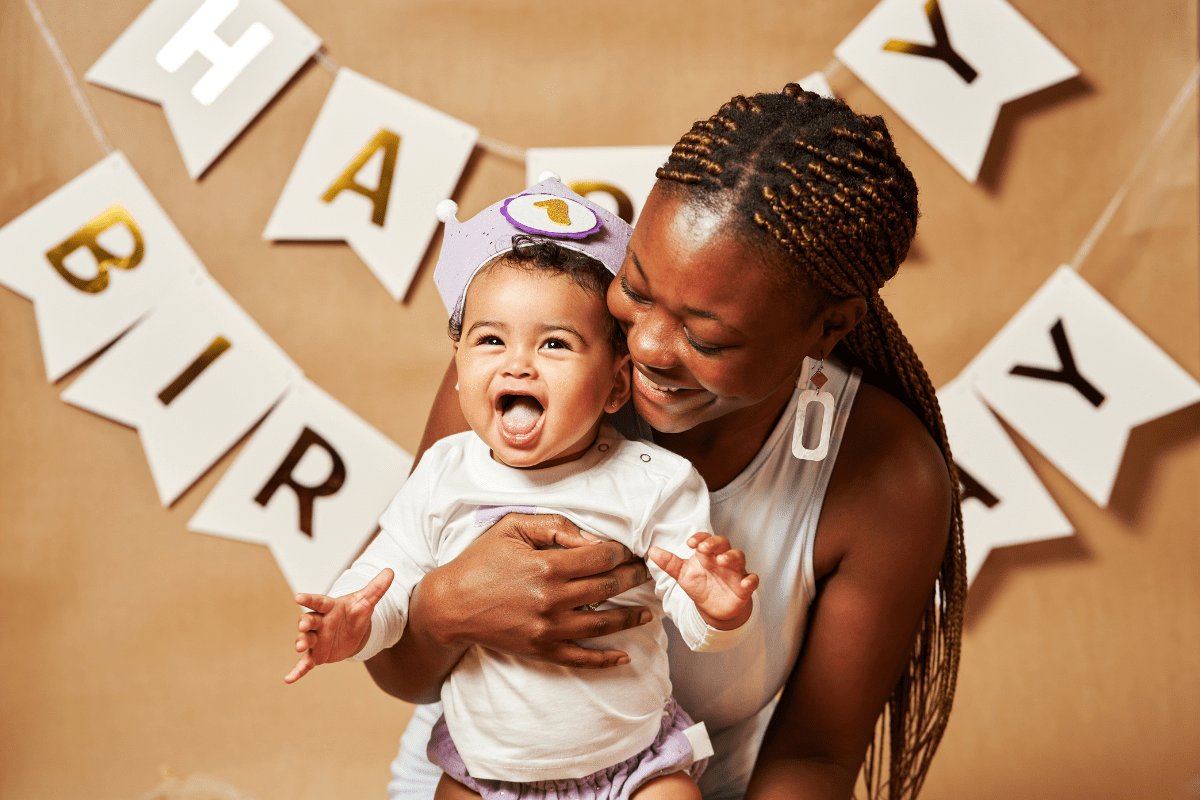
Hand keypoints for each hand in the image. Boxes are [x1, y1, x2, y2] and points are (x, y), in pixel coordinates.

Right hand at [284, 568, 393, 683]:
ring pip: (306, 640)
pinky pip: (305, 663)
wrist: (355, 632)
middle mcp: (319, 622)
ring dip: (302, 642)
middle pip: (309, 620)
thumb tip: (390, 571)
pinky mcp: (317, 655)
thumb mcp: (366, 602)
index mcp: (329, 607)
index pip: (319, 601)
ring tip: (300, 646)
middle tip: (303, 625)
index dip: (309, 599)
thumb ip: (376, 588)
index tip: (298, 597)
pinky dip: (297, 671)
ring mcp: (317, 639)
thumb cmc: (355, 613)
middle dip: (305, 623)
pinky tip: (289, 679)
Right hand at [415, 513, 653, 668]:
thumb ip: (555, 526)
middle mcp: (552, 598)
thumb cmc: (480, 560)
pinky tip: (624, 656)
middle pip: (608, 587)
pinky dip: (605, 659)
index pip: (601, 557)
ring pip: (603, 623)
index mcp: (547, 565)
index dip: (620, 551)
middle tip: (646, 573)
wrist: (449, 605)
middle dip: (633, 578)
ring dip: (630, 617)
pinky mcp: (541, 649)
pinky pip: (580, 657)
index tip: (628, 549)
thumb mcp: (513, 528)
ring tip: (647, 612)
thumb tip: (592, 538)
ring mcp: (548, 628)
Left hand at [649, 533, 757, 629]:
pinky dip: (751, 580)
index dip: (699, 538)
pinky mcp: (744, 587)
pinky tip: (746, 583)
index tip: (689, 543)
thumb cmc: (701, 585)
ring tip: (722, 561)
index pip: (705, 539)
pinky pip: (752, 580)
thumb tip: (652, 551)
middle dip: (715, 543)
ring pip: (738, 557)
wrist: (714, 608)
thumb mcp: (683, 575)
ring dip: (731, 557)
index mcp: (707, 554)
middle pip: (723, 544)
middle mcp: (722, 559)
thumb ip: (669, 563)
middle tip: (704, 548)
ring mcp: (735, 572)